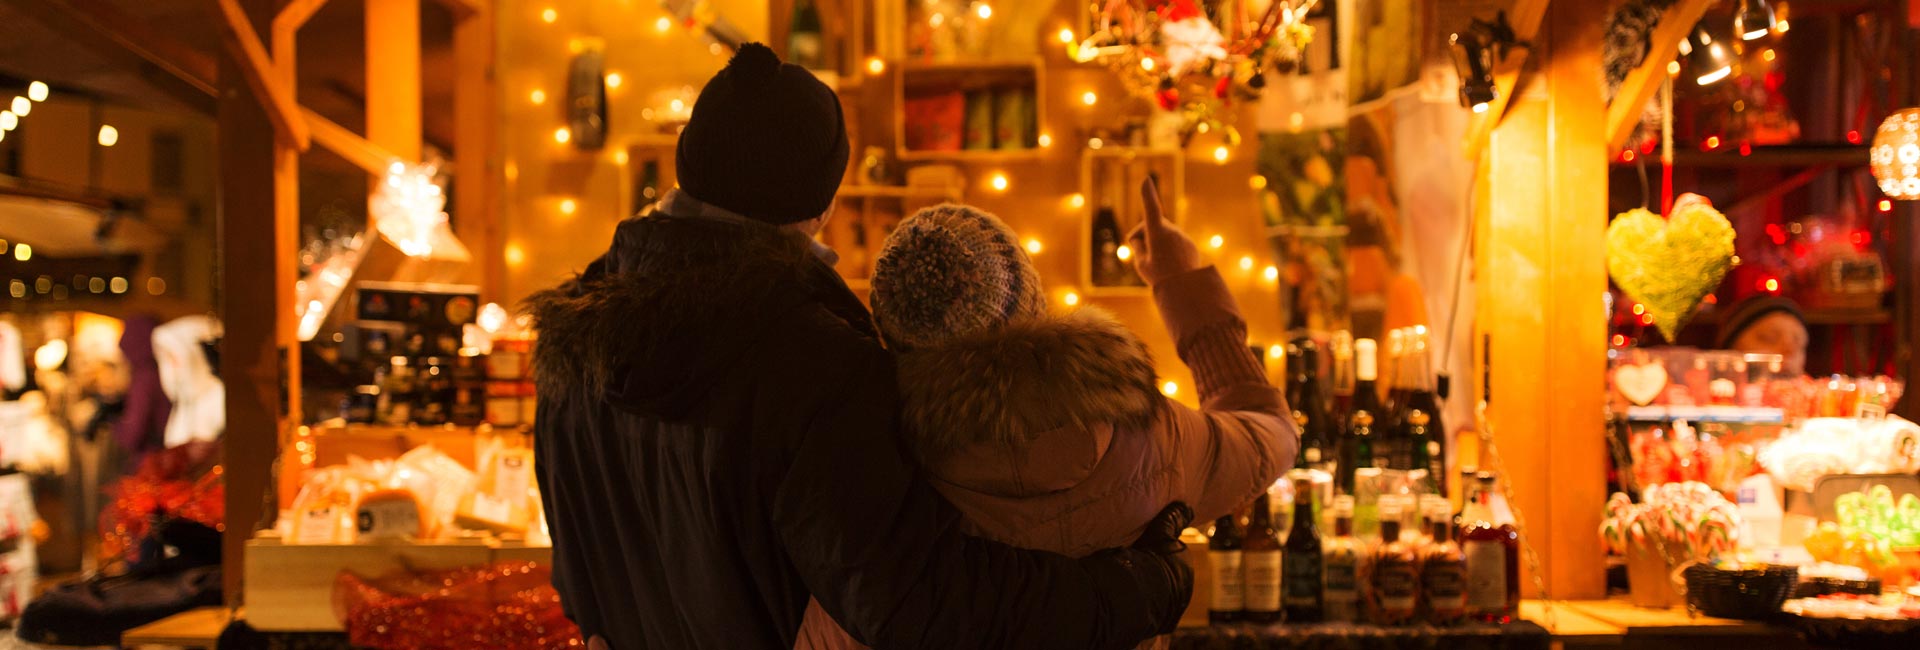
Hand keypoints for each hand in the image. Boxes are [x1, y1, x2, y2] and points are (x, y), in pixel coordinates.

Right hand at [1126, 176, 1205, 285]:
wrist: (1188, 290)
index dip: (1147, 194)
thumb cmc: (1160, 278)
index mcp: (1157, 233)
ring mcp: (1182, 236)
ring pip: (1163, 234)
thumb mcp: (1141, 263)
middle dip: (1144, 235)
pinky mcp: (1189, 244)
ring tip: (1158, 265)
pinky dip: (1169, 250)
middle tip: (1139, 253)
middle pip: (1151, 226)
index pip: (1150, 209)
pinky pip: (1174, 242)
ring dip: (1157, 244)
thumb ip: (1139, 247)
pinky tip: (1169, 266)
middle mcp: (1171, 231)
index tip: (1146, 180)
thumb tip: (1141, 237)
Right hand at [1131, 502, 1193, 633]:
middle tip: (1137, 569)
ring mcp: (1176, 607)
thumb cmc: (1151, 558)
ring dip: (1152, 591)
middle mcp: (1186, 589)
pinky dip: (1147, 607)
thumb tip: (1187, 506)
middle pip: (1169, 578)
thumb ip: (1173, 519)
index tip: (1145, 555)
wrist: (1141, 592)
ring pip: (1163, 596)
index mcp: (1186, 567)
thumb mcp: (1161, 532)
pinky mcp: (1165, 623)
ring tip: (1132, 585)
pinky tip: (1134, 601)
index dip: (1158, 556)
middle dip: (1157, 575)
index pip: (1174, 560)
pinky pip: (1156, 612)